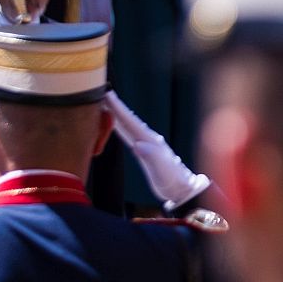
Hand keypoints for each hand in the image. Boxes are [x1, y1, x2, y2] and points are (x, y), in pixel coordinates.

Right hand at [103, 92, 210, 208]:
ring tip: (104, 103)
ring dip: (116, 114)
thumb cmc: (173, 181)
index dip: (118, 108)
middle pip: (128, 119)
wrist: (182, 190)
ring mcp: (147, 144)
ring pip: (128, 125)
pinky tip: (115, 123)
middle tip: (100, 91)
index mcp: (151, 141)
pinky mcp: (145, 151)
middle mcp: (149, 139)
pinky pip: (129, 134)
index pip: (131, 121)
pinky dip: (120, 126)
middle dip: (115, 106)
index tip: (107, 94)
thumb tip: (138, 144)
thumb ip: (151, 157)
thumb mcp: (162, 170)